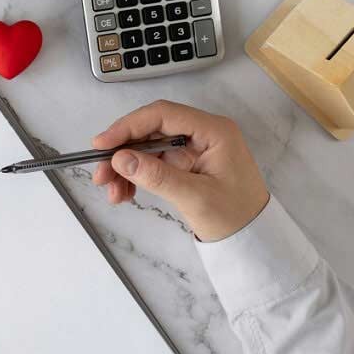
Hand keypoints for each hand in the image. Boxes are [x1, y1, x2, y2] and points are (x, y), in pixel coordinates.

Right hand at [91, 100, 269, 241]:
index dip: (128, 126)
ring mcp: (192, 149)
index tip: (101, 145)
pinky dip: (135, 176)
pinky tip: (124, 193)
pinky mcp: (184, 164)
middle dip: (121, 152)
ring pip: (146, 148)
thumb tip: (120, 159)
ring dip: (124, 168)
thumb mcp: (195, 197)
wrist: (252, 238)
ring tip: (113, 193)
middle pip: (149, 131)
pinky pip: (152, 163)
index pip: (162, 115)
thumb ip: (157, 176)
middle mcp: (201, 133)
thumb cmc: (235, 216)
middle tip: (100, 175)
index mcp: (213, 131)